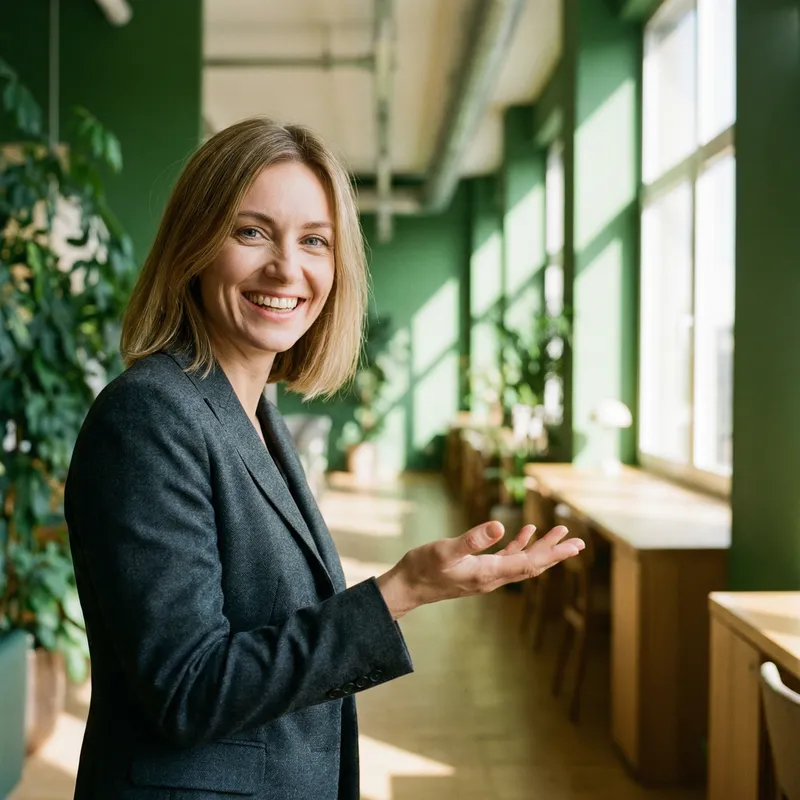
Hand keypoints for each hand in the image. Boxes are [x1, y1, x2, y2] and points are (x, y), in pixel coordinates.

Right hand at [376, 521, 584, 619]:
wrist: (408, 586)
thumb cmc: (423, 567)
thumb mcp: (445, 550)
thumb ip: (472, 539)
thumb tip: (501, 526)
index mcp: (489, 573)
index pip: (529, 563)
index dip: (553, 554)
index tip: (573, 547)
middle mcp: (493, 577)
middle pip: (532, 564)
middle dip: (555, 553)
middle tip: (578, 542)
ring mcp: (486, 575)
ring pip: (522, 561)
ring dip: (541, 548)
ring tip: (560, 533)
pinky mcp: (478, 569)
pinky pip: (506, 558)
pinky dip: (519, 545)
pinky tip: (524, 532)